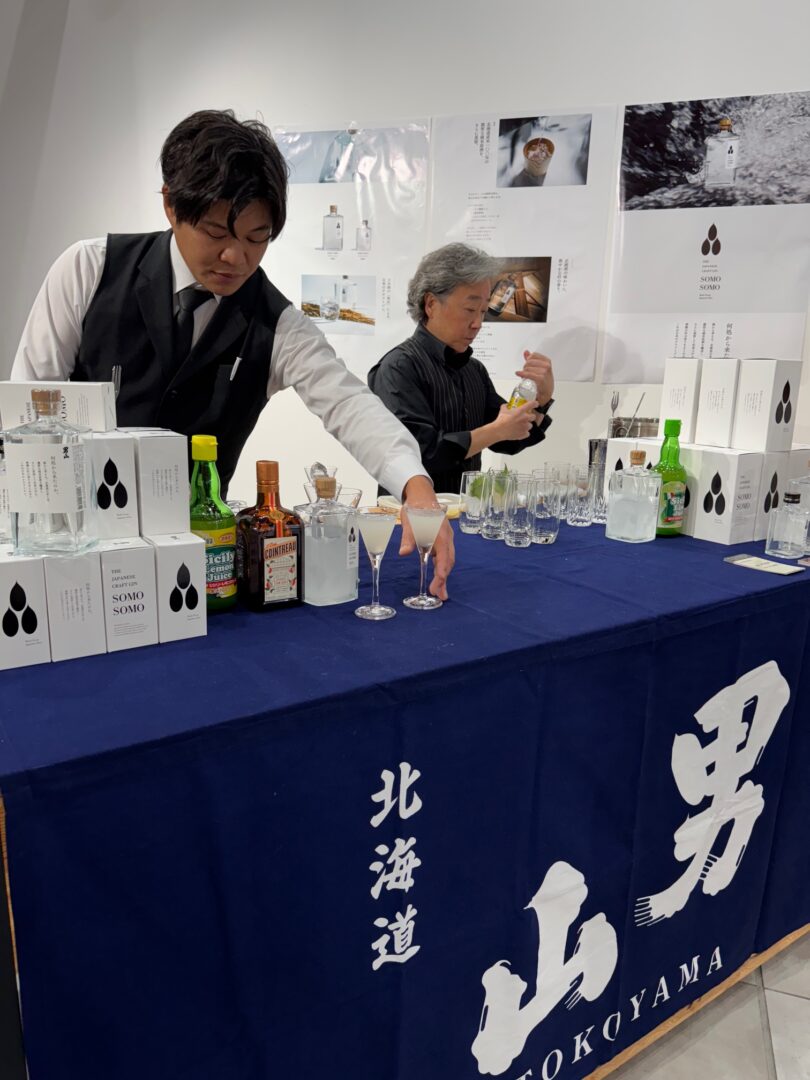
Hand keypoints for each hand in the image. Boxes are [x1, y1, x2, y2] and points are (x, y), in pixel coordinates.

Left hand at [399, 476, 454, 600]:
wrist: (422, 495)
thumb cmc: (416, 506)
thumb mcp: (409, 520)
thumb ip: (408, 537)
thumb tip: (403, 552)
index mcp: (440, 532)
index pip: (444, 555)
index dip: (442, 571)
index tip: (438, 583)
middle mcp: (446, 537)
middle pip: (448, 561)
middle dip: (443, 578)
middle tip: (439, 595)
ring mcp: (445, 539)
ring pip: (447, 560)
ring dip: (444, 576)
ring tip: (440, 592)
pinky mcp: (442, 541)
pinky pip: (444, 557)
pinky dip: (442, 568)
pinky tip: (438, 578)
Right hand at [493, 401, 535, 440]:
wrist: (499, 431)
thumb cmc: (501, 420)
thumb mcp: (503, 409)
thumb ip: (506, 406)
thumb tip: (507, 405)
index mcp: (521, 411)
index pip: (532, 404)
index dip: (535, 404)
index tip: (535, 404)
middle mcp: (525, 418)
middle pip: (534, 416)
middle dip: (530, 417)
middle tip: (525, 418)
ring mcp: (525, 427)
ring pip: (530, 425)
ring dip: (526, 425)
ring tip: (521, 426)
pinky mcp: (524, 434)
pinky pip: (527, 433)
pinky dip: (524, 433)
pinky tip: (519, 432)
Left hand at [516, 350, 553, 405]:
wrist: (546, 394)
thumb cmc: (543, 382)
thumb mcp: (539, 369)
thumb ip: (532, 359)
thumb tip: (526, 352)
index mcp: (547, 361)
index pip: (533, 355)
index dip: (528, 360)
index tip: (528, 365)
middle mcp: (547, 366)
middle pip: (529, 361)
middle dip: (525, 366)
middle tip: (526, 373)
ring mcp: (544, 372)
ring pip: (528, 368)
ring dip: (524, 372)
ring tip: (526, 377)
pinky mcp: (540, 379)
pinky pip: (529, 374)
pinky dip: (522, 374)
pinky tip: (519, 374)